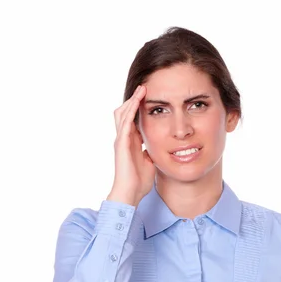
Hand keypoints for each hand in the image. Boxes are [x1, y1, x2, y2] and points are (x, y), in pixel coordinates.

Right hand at [108, 85, 154, 205]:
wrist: (130, 193)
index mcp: (131, 142)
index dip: (139, 108)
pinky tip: (137, 101)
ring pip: (123, 113)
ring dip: (132, 100)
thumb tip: (159, 147)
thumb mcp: (150, 162)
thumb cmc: (139, 182)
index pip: (134, 120)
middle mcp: (124, 139)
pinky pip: (125, 122)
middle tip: (145, 88)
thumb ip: (152, 152)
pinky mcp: (121, 143)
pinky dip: (131, 110)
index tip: (150, 97)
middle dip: (134, 100)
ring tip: (142, 89)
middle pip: (125, 112)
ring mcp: (121, 140)